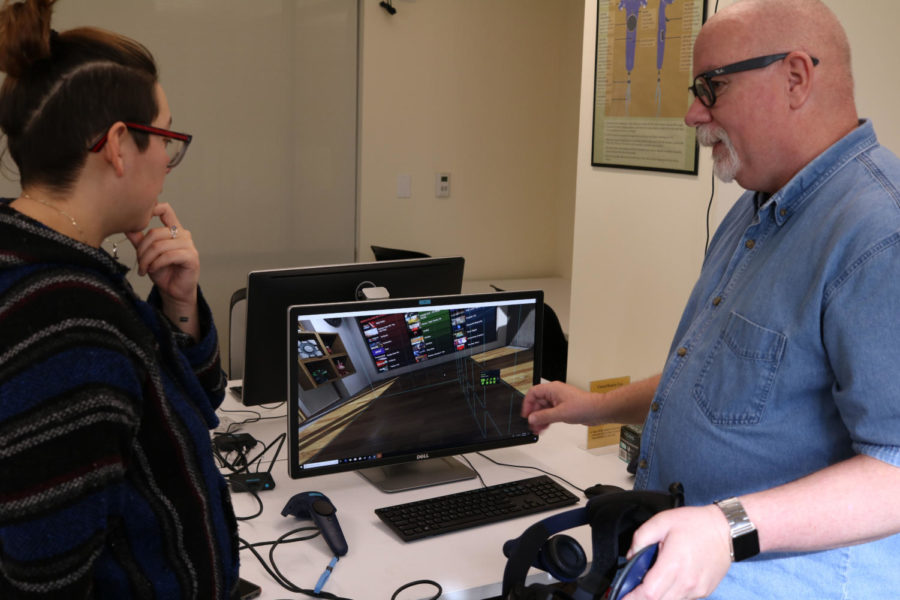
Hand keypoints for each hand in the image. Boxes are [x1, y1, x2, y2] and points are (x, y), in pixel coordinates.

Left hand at [126, 202, 199, 335]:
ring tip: (144, 269)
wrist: (174, 291)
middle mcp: (183, 235)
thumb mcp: (147, 254)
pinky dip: (156, 264)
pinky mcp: (191, 257)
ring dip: (147, 259)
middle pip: (156, 232)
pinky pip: (168, 256)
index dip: (153, 208)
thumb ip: (139, 239)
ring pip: (160, 245)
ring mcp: (189, 245)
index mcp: (173, 229)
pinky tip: (152, 270)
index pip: (165, 210)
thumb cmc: (163, 272)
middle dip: (142, 249)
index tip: (139, 216)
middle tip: (139, 262)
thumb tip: (126, 226)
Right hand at [521, 381, 596, 433]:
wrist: (597, 411)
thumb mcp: (560, 413)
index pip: (533, 393)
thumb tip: (532, 418)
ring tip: (537, 429)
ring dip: (539, 418)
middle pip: (537, 402)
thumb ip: (544, 416)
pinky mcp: (563, 408)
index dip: (527, 404)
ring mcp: (559, 401)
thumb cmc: (584, 406)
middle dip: (534, 414)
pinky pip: (550, 413)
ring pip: (543, 409)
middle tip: (532, 425)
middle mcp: (554, 393)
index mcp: (552, 389)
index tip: (526, 414)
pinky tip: (544, 427)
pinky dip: (546, 420)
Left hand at [620, 505, 732, 599]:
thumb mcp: (662, 521)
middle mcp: (687, 582)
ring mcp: (697, 589)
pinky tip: (669, 581)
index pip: (649, 593)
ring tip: (650, 585)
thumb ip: (641, 538)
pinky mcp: (704, 591)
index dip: (633, 598)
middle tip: (632, 591)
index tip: (622, 597)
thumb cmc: (695, 524)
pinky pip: (683, 599)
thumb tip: (630, 556)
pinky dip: (672, 594)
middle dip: (642, 599)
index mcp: (673, 564)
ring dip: (658, 597)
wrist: (727, 530)